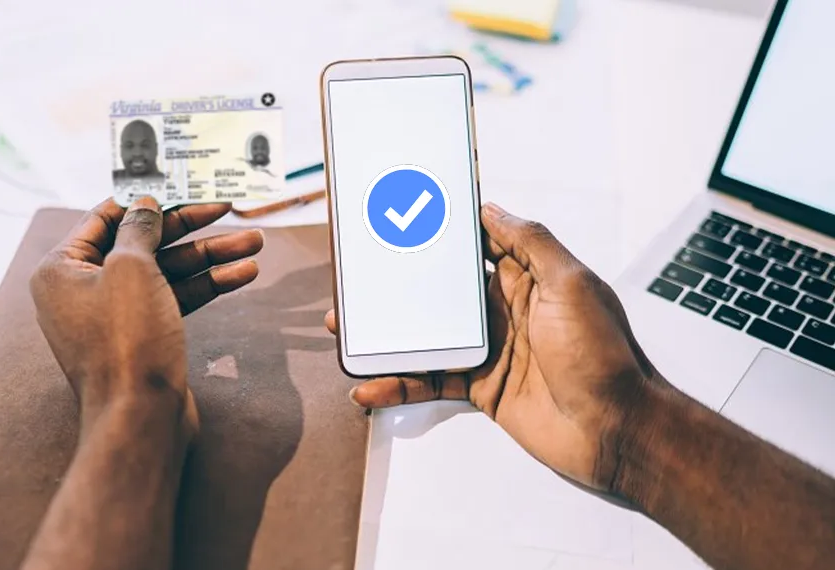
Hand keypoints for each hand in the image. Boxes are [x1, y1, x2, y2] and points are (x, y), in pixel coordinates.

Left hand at [31, 197, 263, 438]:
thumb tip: (144, 205)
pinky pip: (174, 299)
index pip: (105, 217)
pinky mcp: (142, 337)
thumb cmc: (125, 341)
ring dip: (210, 257)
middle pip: (143, 243)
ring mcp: (115, 316)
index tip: (181, 186)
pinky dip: (206, 286)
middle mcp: (83, 290)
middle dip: (191, 229)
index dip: (146, 200)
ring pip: (166, 272)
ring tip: (253, 244)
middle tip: (228, 210)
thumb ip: (139, 230)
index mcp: (62, 269)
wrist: (140, 417)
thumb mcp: (132, 268)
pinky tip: (241, 274)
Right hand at [327, 203, 663, 489]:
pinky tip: (370, 385)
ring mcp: (490, 349)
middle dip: (401, 281)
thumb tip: (493, 209)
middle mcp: (504, 310)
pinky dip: (399, 383)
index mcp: (527, 279)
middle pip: (441, 289)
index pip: (477, 244)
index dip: (443, 230)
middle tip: (359, 273)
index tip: (403, 214)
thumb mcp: (573, 285)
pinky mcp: (481, 387)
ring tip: (345, 327)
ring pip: (427, 334)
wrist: (616, 430)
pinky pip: (431, 380)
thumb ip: (532, 244)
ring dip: (388, 332)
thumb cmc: (604, 355)